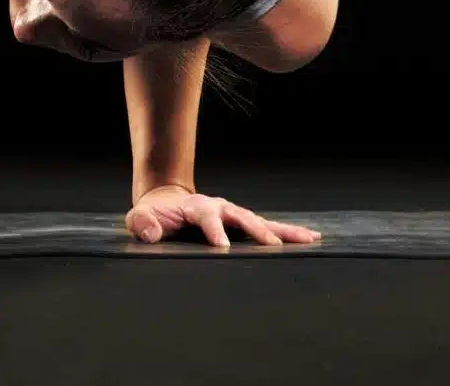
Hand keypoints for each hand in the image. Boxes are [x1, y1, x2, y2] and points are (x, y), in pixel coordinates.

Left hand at [125, 185, 321, 247]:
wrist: (164, 203)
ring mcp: (232, 215)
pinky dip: (286, 233)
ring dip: (284, 231)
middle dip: (257, 230)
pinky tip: (309, 238)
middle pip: (242, 217)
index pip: (207, 217)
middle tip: (273, 245)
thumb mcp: (140, 217)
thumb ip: (142, 223)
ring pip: (261, 221)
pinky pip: (265, 228)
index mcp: (196, 206)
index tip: (223, 247)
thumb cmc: (153, 214)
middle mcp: (220, 207)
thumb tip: (153, 233)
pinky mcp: (240, 224)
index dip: (214, 230)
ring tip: (309, 238)